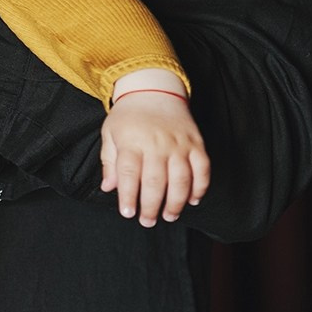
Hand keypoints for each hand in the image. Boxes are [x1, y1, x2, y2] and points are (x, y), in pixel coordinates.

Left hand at [99, 92, 209, 225]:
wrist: (154, 90)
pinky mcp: (196, 144)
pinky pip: (203, 169)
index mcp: (132, 142)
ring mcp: (179, 144)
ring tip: (168, 216)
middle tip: (147, 221)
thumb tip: (108, 188)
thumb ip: (109, 161)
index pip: (128, 174)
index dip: (128, 196)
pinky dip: (200, 187)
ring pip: (181, 179)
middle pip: (154, 181)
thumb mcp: (110, 133)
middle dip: (150, 206)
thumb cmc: (129, 116)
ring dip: (176, 202)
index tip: (127, 213)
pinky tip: (192, 200)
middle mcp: (157, 144)